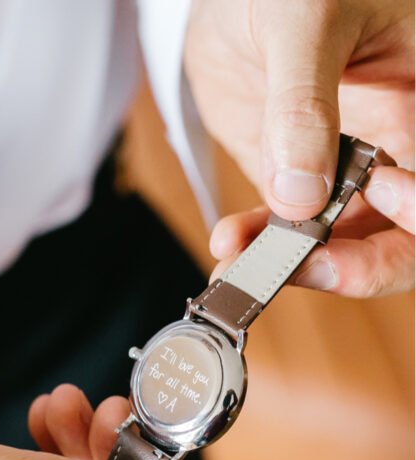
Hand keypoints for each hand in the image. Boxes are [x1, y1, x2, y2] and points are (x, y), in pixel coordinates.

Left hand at [185, 0, 413, 293]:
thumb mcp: (306, 23)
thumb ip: (303, 107)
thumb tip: (300, 194)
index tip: (378, 193)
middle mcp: (395, 144)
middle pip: (403, 235)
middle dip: (357, 263)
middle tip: (303, 267)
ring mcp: (343, 169)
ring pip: (341, 243)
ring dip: (292, 262)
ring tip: (242, 264)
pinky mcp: (293, 179)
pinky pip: (285, 229)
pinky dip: (258, 244)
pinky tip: (230, 243)